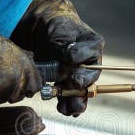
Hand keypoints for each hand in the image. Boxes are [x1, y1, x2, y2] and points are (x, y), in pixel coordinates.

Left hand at [14, 0, 104, 116]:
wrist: (41, 29)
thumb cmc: (54, 26)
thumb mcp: (59, 30)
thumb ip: (65, 46)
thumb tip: (71, 60)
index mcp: (93, 45)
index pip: (88, 55)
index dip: (78, 58)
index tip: (70, 58)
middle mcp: (90, 63)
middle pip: (88, 79)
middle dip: (79, 86)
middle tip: (72, 85)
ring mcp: (80, 75)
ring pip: (81, 92)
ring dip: (74, 101)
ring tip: (67, 108)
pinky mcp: (68, 84)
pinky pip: (71, 97)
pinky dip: (67, 104)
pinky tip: (63, 108)